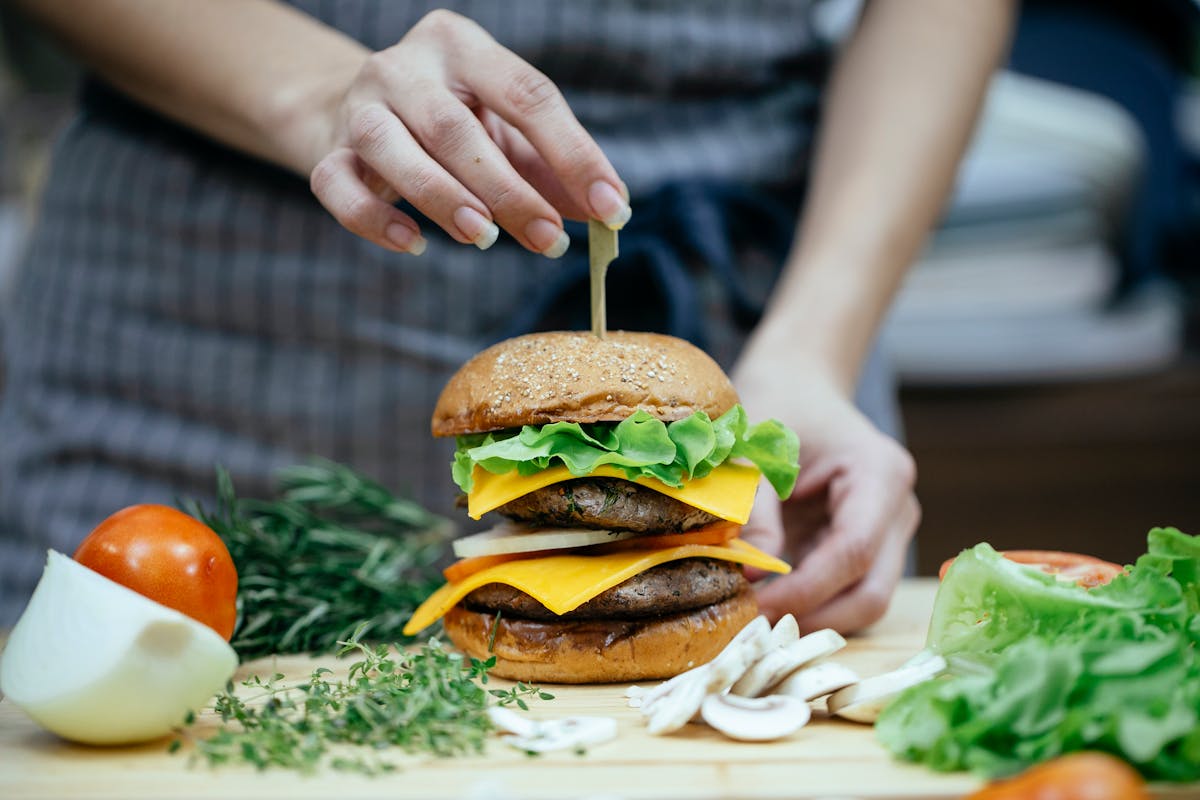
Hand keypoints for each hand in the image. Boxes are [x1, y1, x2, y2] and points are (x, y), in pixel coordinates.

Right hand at [307, 10, 629, 254]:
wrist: (353, 109)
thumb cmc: (453, 123)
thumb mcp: (507, 132)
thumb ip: (553, 169)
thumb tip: (609, 215)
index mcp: (463, 46)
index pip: (527, 94)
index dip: (573, 152)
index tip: (611, 206)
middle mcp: (404, 66)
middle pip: (455, 127)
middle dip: (508, 190)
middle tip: (550, 240)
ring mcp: (358, 107)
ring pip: (392, 149)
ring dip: (442, 198)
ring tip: (483, 238)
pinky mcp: (325, 152)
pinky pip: (339, 187)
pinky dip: (376, 221)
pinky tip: (416, 245)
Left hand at [735, 372, 919, 633]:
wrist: (798, 387)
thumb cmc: (779, 405)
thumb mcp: (757, 447)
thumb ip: (756, 507)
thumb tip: (754, 571)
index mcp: (881, 474)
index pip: (854, 551)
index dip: (806, 588)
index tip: (755, 604)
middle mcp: (897, 510)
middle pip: (873, 592)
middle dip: (815, 616)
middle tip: (755, 624)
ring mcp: (889, 533)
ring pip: (865, 602)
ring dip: (813, 617)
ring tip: (757, 616)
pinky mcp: (869, 549)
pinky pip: (847, 593)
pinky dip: (812, 606)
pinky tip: (769, 602)